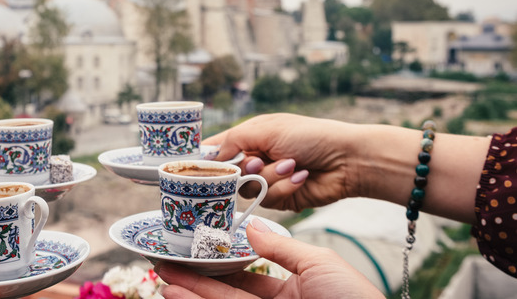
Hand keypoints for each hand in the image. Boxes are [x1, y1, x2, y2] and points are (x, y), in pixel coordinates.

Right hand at [156, 218, 383, 298]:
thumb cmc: (354, 298)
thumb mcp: (318, 262)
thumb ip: (279, 246)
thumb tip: (249, 224)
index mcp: (293, 287)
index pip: (248, 273)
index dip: (220, 262)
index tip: (195, 248)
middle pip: (226, 290)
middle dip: (195, 278)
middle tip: (165, 263)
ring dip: (190, 293)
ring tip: (162, 279)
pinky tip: (178, 296)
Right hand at [205, 113, 362, 211]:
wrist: (346, 160)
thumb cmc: (310, 136)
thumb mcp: (267, 129)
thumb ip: (234, 140)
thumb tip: (213, 156)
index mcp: (250, 136)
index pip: (217, 147)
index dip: (205, 157)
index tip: (191, 166)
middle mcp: (254, 158)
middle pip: (227, 174)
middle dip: (245, 168)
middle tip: (257, 161)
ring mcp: (266, 179)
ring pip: (247, 189)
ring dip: (270, 177)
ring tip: (291, 164)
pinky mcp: (280, 197)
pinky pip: (267, 199)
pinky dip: (284, 187)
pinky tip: (300, 176)